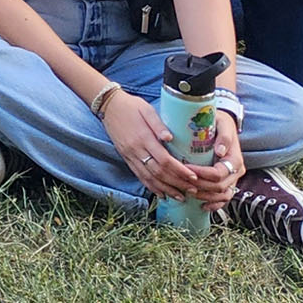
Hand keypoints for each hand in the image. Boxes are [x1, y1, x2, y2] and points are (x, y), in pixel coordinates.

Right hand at [101, 88, 233, 203]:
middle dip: (177, 183)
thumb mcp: (147, 110)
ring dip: (166, 189)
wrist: (108, 106)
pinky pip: (139, 176)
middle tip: (193, 190)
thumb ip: (158, 124)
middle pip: (158, 173)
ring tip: (180, 196)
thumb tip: (170, 138)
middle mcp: (136, 150)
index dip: (179, 171)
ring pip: (149, 178)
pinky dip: (151, 187)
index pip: (164, 160)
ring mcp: (129, 156)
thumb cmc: (131, 106)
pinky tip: (161, 193)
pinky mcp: (126, 158)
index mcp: (143, 138)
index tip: (193, 177)